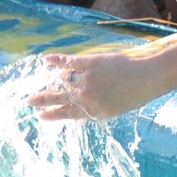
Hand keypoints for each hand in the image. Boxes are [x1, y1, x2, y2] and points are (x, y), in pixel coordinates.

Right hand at [27, 48, 153, 121]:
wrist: (147, 78)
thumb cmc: (135, 94)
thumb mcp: (113, 108)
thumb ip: (96, 108)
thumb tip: (80, 106)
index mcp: (93, 110)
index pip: (67, 114)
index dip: (53, 115)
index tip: (41, 116)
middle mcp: (87, 97)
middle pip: (60, 99)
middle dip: (43, 101)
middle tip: (29, 101)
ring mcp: (88, 80)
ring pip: (63, 81)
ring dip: (50, 83)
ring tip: (41, 84)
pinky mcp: (91, 63)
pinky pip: (70, 62)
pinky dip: (57, 61)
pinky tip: (47, 60)